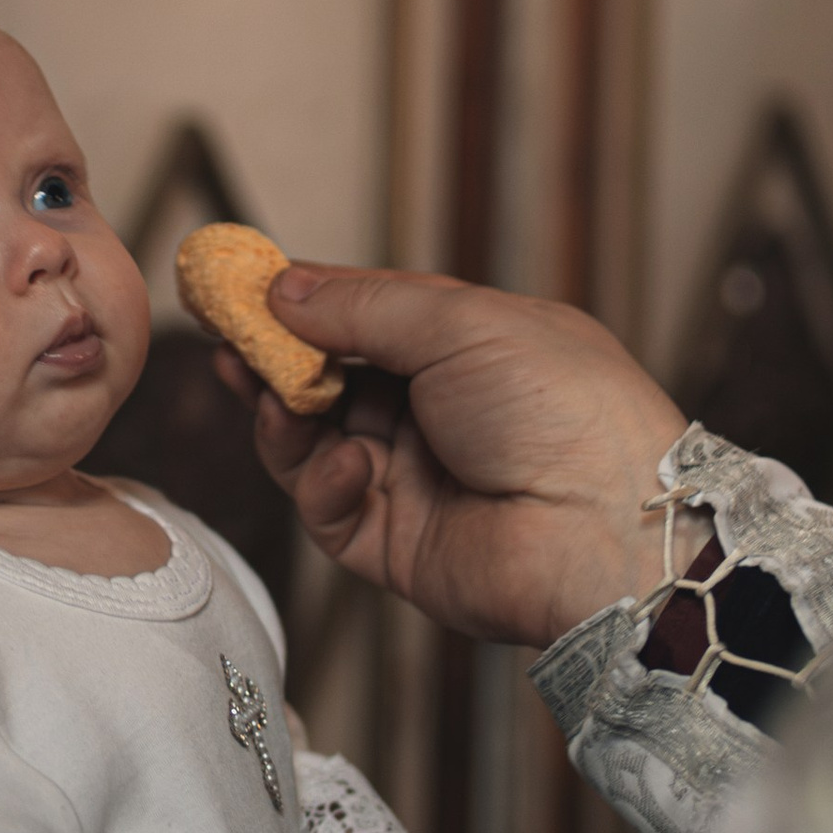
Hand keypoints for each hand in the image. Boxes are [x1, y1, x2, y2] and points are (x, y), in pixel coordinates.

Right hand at [220, 266, 687, 650]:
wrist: (607, 530)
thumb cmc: (566, 412)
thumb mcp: (460, 324)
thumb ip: (360, 306)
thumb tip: (280, 287)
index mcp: (470, 350)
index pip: (365, 318)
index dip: (301, 304)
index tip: (239, 287)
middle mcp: (440, 414)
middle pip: (329, 382)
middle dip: (275, 361)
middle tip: (225, 342)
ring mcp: (416, 481)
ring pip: (315, 445)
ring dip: (285, 418)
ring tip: (268, 397)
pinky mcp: (396, 545)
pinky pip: (330, 509)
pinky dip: (323, 483)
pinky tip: (344, 465)